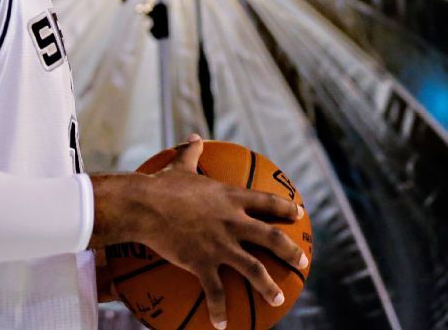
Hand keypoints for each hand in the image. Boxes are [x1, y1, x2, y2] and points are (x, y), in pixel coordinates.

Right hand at [137, 134, 306, 329]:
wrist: (144, 206)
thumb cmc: (159, 185)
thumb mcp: (179, 166)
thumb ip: (192, 153)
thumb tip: (194, 136)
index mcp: (230, 198)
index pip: (266, 202)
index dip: (285, 208)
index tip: (299, 213)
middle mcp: (232, 222)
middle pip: (271, 238)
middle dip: (290, 250)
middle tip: (302, 260)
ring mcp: (220, 244)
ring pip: (254, 269)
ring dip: (269, 287)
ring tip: (279, 299)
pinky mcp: (203, 263)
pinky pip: (215, 292)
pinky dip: (220, 310)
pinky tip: (223, 325)